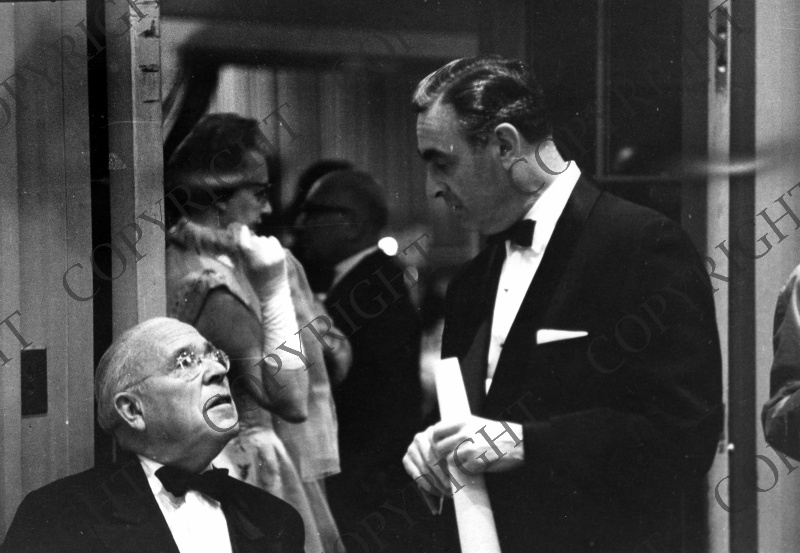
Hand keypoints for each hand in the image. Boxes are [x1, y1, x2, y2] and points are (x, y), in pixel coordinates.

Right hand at [236, 226, 287, 293]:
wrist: (273, 291)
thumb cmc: (255, 280)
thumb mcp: (244, 268)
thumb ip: (241, 252)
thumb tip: (240, 233)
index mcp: (251, 262)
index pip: (244, 241)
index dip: (243, 233)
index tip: (244, 228)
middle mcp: (262, 257)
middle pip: (254, 239)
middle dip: (253, 242)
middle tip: (254, 254)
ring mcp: (273, 255)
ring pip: (263, 239)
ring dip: (262, 243)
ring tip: (262, 256)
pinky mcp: (281, 254)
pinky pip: (272, 239)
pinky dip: (270, 242)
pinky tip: (269, 252)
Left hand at [403, 416, 523, 496]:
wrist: (520, 443)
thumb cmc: (497, 435)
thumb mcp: (476, 425)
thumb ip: (458, 430)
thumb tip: (437, 441)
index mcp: (462, 421)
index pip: (436, 431)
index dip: (434, 443)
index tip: (438, 451)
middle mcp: (464, 431)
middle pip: (439, 448)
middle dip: (440, 460)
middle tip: (445, 468)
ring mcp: (470, 445)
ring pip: (448, 461)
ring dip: (453, 468)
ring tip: (461, 470)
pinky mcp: (476, 459)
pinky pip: (462, 470)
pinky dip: (466, 473)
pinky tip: (475, 470)